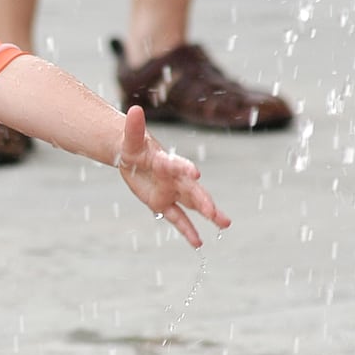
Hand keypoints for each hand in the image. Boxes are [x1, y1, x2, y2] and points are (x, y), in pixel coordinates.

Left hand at [115, 106, 231, 247]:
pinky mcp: (164, 205)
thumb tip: (134, 110)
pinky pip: (178, 220)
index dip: (184, 168)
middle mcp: (174, 178)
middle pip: (192, 191)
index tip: (194, 173)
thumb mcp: (130, 139)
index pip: (176, 165)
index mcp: (166, 161)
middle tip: (215, 213)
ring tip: (225, 224)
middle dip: (203, 201)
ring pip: (192, 206)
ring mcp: (172, 193)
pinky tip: (199, 244)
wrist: (133, 156)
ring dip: (208, 214)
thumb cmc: (133, 146)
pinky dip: (187, 231)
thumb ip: (134, 128)